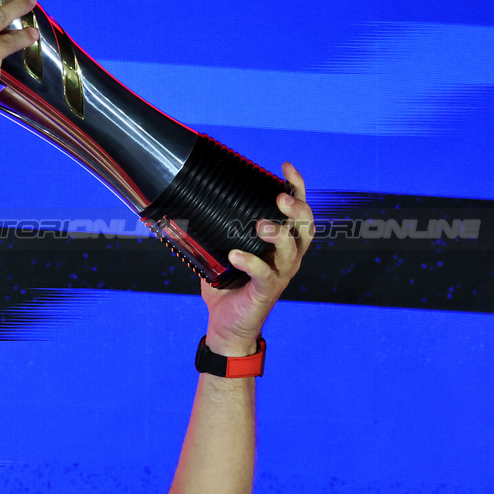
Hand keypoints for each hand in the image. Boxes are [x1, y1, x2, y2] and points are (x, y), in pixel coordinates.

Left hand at [200, 163, 313, 355]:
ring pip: (291, 250)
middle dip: (297, 209)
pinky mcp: (266, 292)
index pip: (298, 212)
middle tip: (280, 197)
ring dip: (279, 234)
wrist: (227, 326)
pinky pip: (264, 275)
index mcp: (282, 244)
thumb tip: (188, 203)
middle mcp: (287, 258)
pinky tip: (235, 255)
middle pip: (305, 228)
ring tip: (261, 225)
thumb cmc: (228, 287)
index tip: (285, 167)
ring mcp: (280, 275)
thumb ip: (216, 230)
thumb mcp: (223, 252)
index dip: (297, 188)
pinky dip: (250, 263)